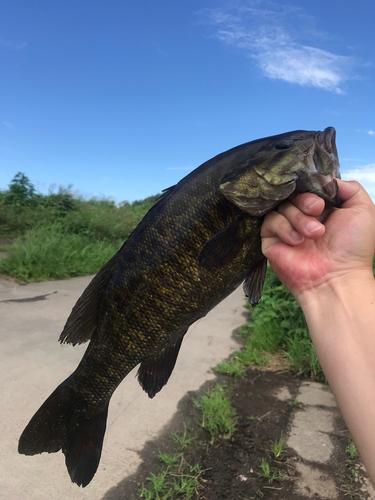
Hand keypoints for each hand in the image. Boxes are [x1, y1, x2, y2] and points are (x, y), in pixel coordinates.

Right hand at [261, 180, 374, 301]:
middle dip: (305, 200)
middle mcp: (303, 216)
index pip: (308, 186)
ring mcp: (286, 228)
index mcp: (323, 209)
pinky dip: (285, 228)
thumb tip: (327, 180)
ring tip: (314, 234)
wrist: (337, 278)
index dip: (312, 188)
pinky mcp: (271, 240)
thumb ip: (350, 188)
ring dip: (299, 218)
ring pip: (281, 206)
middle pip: (292, 193)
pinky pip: (270, 222)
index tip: (322, 199)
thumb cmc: (353, 248)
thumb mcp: (363, 210)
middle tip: (317, 210)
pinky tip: (298, 241)